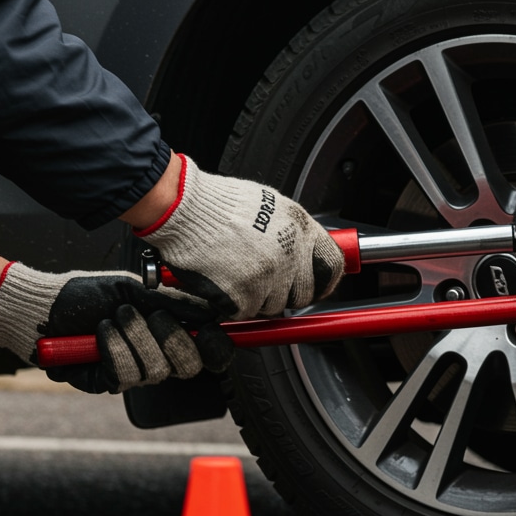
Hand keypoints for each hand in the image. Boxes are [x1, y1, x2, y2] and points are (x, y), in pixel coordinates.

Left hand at [0, 262, 233, 393]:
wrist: (46, 305)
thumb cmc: (88, 295)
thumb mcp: (135, 291)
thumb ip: (174, 303)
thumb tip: (210, 313)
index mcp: (168, 335)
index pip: (207, 353)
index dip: (216, 347)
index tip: (209, 330)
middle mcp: (155, 358)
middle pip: (188, 368)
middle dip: (172, 338)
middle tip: (152, 314)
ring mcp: (132, 373)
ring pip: (155, 370)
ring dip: (135, 336)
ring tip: (116, 316)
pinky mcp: (106, 383)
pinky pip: (124, 375)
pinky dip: (114, 348)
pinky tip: (101, 332)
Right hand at [133, 155, 344, 318]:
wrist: (183, 207)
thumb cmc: (220, 203)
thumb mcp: (272, 205)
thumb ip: (294, 232)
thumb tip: (309, 254)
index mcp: (300, 229)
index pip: (332, 266)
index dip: (325, 280)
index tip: (318, 285)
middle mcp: (289, 254)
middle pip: (303, 294)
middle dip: (287, 293)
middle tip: (265, 281)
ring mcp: (267, 276)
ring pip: (273, 305)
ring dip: (257, 297)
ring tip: (237, 272)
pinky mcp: (243, 294)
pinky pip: (246, 311)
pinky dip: (233, 303)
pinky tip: (223, 279)